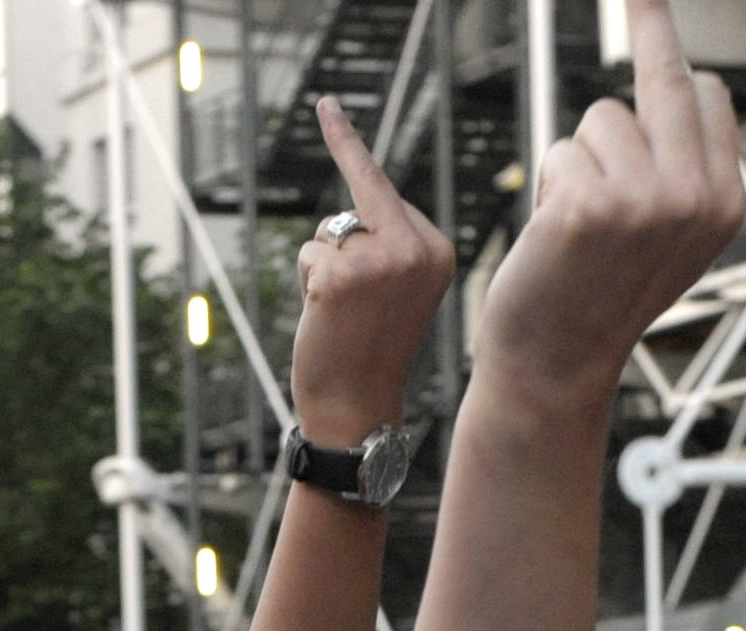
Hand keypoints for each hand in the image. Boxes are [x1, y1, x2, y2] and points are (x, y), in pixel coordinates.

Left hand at [289, 96, 450, 444]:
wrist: (358, 408)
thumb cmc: (371, 351)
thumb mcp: (399, 289)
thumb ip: (390, 244)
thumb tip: (352, 217)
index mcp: (438, 249)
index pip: (384, 190)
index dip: (350, 156)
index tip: (326, 106)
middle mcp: (415, 248)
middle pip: (356, 205)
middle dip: (339, 238)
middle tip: (346, 277)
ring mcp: (378, 261)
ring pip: (328, 232)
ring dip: (322, 269)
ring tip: (342, 315)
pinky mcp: (339, 276)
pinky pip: (309, 254)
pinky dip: (307, 284)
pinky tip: (326, 319)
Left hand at [474, 0, 743, 404]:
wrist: (556, 369)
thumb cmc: (600, 299)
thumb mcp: (667, 238)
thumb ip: (684, 170)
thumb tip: (691, 84)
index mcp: (726, 204)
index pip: (709, 94)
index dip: (673, 54)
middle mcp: (696, 199)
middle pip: (664, 82)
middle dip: (647, 25)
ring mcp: (646, 202)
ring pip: (601, 120)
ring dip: (576, 160)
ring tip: (575, 227)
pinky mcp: (591, 206)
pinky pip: (562, 150)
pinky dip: (548, 184)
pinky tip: (553, 238)